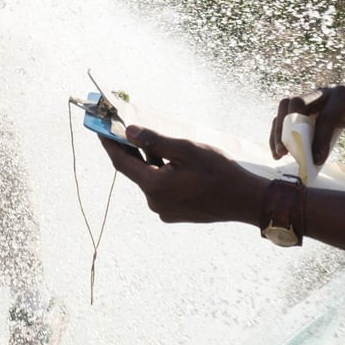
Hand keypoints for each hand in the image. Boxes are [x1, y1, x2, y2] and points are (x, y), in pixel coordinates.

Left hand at [100, 126, 264, 224]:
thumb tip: (129, 132)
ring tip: (151, 142)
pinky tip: (171, 162)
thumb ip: (154, 141)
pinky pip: (161, 190)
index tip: (100, 130)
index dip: (110, 144)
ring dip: (149, 162)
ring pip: (150, 180)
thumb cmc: (218, 172)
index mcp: (154, 186)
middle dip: (130, 151)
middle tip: (125, 130)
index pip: (122, 163)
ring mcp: (164, 210)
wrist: (244, 200)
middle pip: (136, 172)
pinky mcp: (175, 214)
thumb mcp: (186, 149)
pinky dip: (161, 174)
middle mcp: (154, 202)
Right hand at [268, 82, 344, 168]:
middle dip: (289, 127)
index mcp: (343, 95)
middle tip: (287, 151)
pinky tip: (280, 150)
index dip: (319, 139)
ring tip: (280, 153)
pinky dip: (280, 131)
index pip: (326, 117)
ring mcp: (313, 97)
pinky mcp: (306, 105)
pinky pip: (286, 114)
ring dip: (279, 129)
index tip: (316, 160)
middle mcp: (324, 92)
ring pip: (286, 106)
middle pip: (297, 102)